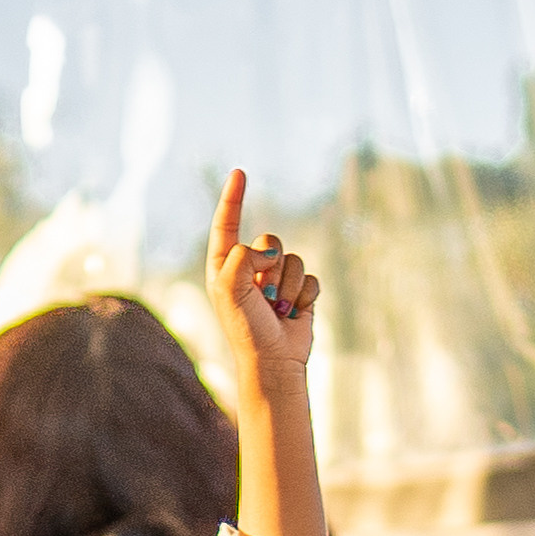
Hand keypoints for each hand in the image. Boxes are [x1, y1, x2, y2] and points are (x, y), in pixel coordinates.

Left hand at [207, 169, 316, 382]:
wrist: (274, 362)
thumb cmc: (246, 328)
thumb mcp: (230, 287)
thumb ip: (243, 256)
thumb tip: (272, 251)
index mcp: (225, 267)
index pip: (227, 225)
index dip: (233, 199)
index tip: (239, 173)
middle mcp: (250, 270)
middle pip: (269, 239)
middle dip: (270, 266)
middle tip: (263, 296)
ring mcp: (275, 280)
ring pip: (292, 258)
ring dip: (287, 286)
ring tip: (277, 309)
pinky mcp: (298, 291)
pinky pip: (310, 277)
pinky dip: (304, 296)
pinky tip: (293, 314)